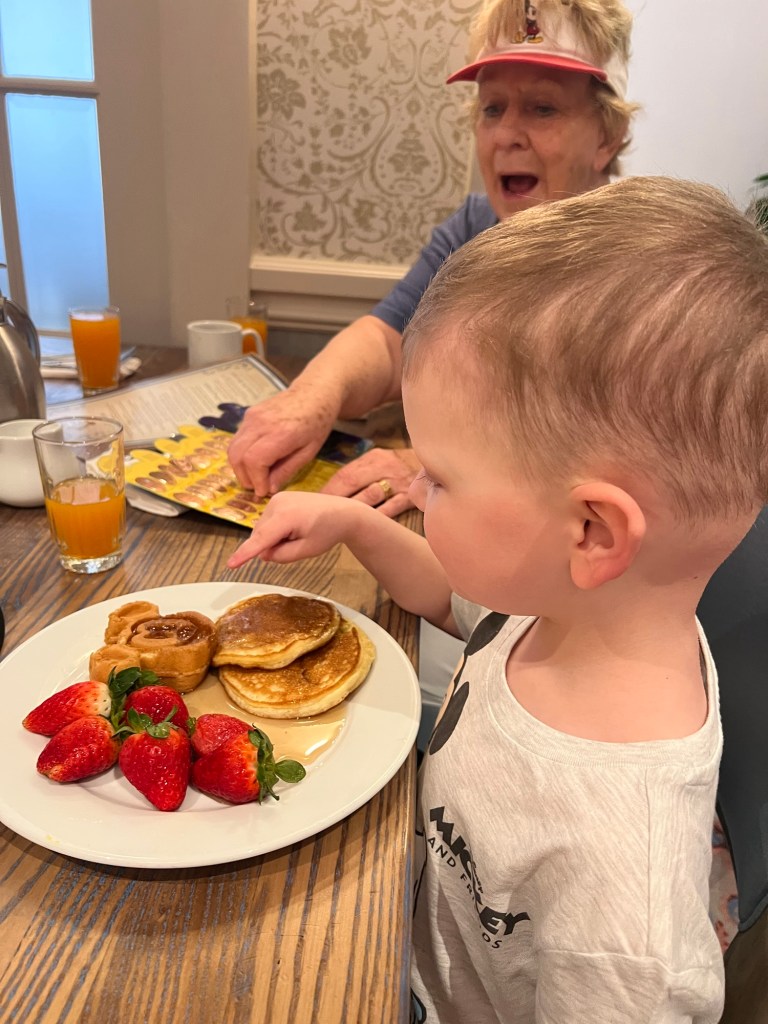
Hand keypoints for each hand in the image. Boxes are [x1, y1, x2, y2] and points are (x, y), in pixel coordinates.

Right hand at [227, 386, 339, 495]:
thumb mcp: (308, 452)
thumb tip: (268, 489)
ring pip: (233, 448)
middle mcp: (261, 423)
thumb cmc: (318, 423)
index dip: (255, 480)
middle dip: (244, 477)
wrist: (314, 393)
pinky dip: (242, 454)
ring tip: (255, 476)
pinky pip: (237, 439)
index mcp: (281, 433)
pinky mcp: (248, 414)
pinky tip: (256, 460)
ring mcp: (252, 416)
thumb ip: (286, 471)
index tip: (262, 491)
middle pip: (237, 456)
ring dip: (240, 467)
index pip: (253, 461)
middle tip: (257, 487)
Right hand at [227, 492, 365, 567]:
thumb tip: (263, 554)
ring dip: (274, 537)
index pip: (261, 540)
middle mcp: (277, 503)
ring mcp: (277, 498)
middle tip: (297, 544)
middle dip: (271, 545)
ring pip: (263, 528)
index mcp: (286, 517)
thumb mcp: (306, 550)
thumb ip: (282, 556)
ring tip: (298, 533)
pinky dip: (276, 529)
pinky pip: (268, 520)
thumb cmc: (328, 532)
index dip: (245, 554)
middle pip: (261, 535)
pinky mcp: (278, 497)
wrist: (343, 512)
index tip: (230, 564)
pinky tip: (294, 527)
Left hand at [321, 447, 420, 516]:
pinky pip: (391, 507)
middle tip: (319, 514)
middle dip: (334, 499)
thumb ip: (361, 472)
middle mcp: (385, 467)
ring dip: (353, 508)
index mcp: (374, 458)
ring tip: (337, 521)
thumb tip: (332, 491)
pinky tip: (366, 525)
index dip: (329, 489)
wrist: (438, 463)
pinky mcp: (411, 496)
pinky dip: (378, 516)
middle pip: (353, 482)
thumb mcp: (382, 460)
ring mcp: (399, 482)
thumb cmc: (402, 467)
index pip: (346, 473)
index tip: (315, 503)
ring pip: (371, 495)